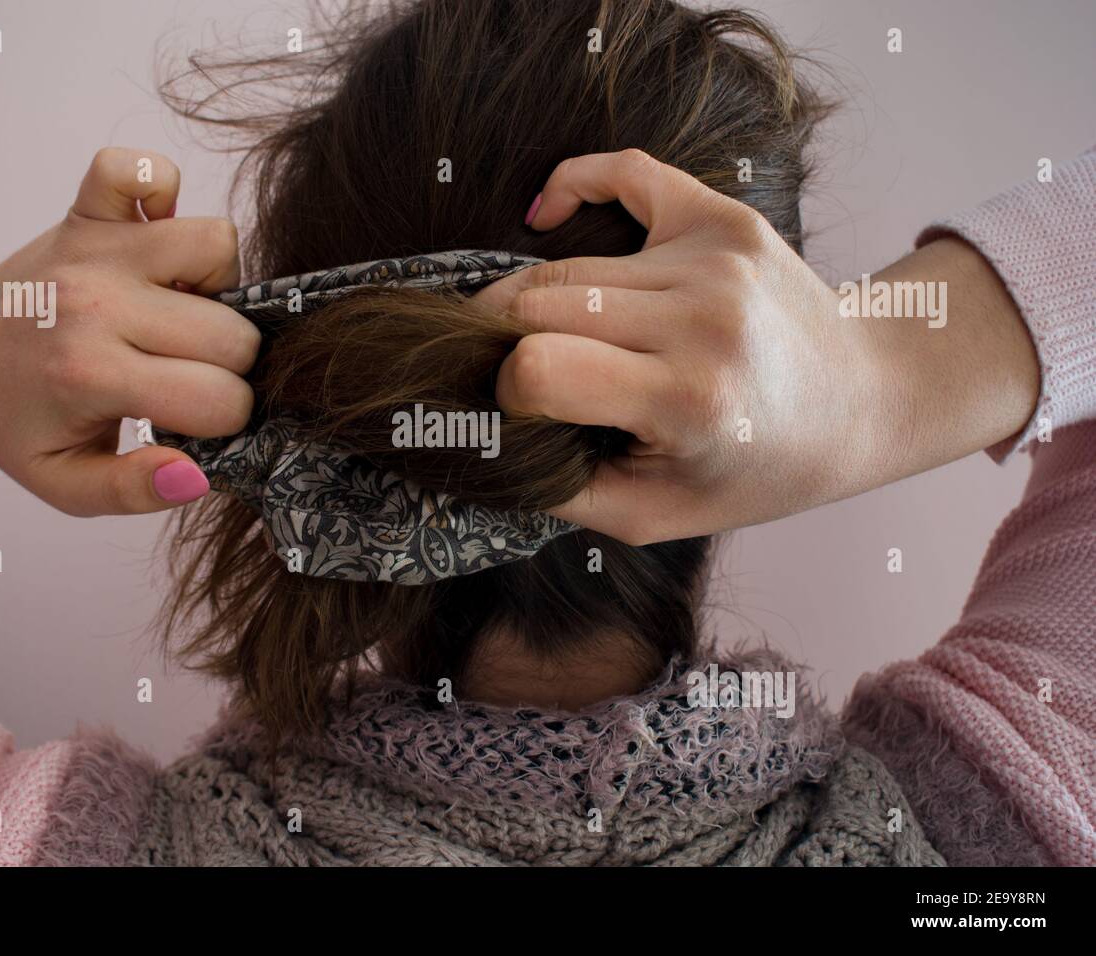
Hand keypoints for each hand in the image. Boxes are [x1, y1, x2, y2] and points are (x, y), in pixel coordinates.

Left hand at [0, 147, 256, 515]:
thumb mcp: (65, 486)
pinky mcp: (85, 213)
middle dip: (227, 364)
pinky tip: (152, 243)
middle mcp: (97, 304)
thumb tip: (198, 474)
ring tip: (176, 312)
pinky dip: (161, 192)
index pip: (220, 398)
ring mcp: (93, 250)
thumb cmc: (18, 426)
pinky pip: (142, 170)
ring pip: (215, 246)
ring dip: (215, 285)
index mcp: (93, 375)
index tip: (193, 421)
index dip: (225, 418)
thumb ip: (132, 491)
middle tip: (182, 374)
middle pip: (232, 330)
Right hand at [475, 150, 1037, 543]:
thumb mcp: (655, 515)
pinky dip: (573, 183)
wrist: (860, 401)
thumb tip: (480, 439)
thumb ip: (560, 489)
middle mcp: (702, 318)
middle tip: (508, 370)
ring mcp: (714, 258)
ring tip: (535, 331)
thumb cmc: (755, 469)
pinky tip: (544, 211)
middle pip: (539, 304)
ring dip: (533, 299)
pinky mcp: (723, 218)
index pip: (540, 368)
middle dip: (503, 341)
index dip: (507, 390)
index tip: (520, 408)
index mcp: (687, 399)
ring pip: (566, 263)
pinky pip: (626, 172)